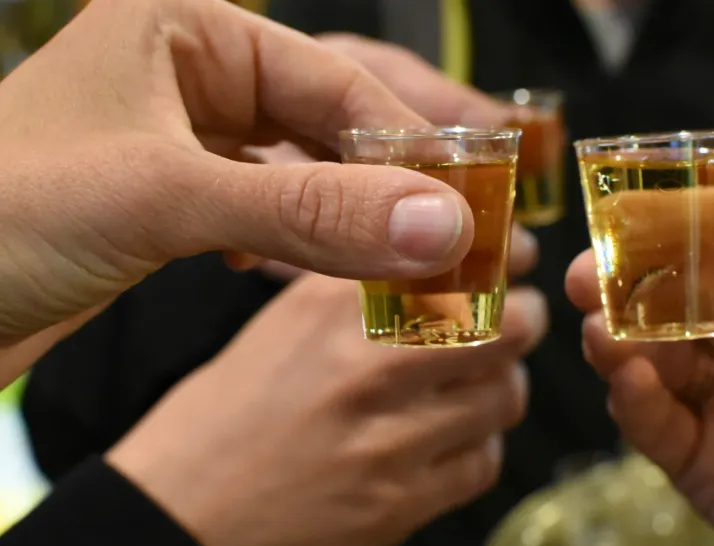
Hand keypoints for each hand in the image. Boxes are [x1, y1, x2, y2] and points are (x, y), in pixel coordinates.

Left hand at [0, 0, 476, 348]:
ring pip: (303, 171)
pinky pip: (268, 209)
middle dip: (387, 187)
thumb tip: (439, 225)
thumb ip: (309, 211)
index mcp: (187, 26)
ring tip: (401, 267)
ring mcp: (183, 135)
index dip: (411, 148)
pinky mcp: (173, 197)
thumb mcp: (163, 199)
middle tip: (450, 241)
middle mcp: (191, 70)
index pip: (337, 81)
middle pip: (329, 123)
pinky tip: (304, 271)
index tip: (468, 210)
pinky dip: (299, 243)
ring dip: (350, 222)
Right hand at [107, 273, 547, 545]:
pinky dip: (478, 445)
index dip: (501, 256)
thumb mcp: (280, 325)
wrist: (178, 516)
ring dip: (499, 385)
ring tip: (475, 383)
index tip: (510, 256)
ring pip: (504, 395)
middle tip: (511, 319)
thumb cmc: (224, 419)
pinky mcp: (402, 503)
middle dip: (518, 319)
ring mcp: (391, 440)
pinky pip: (484, 461)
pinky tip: (449, 439)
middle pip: (505, 326)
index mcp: (333, 308)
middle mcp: (369, 366)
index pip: (456, 260)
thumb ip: (359, 292)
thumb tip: (436, 261)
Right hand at [566, 199, 713, 545]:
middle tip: (586, 276)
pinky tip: (630, 387)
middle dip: (628, 282)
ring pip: (655, 354)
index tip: (627, 215)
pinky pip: (657, 425)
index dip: (678, 218)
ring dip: (621, 341)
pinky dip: (635, 404)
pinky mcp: (703, 460)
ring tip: (600, 333)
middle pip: (676, 291)